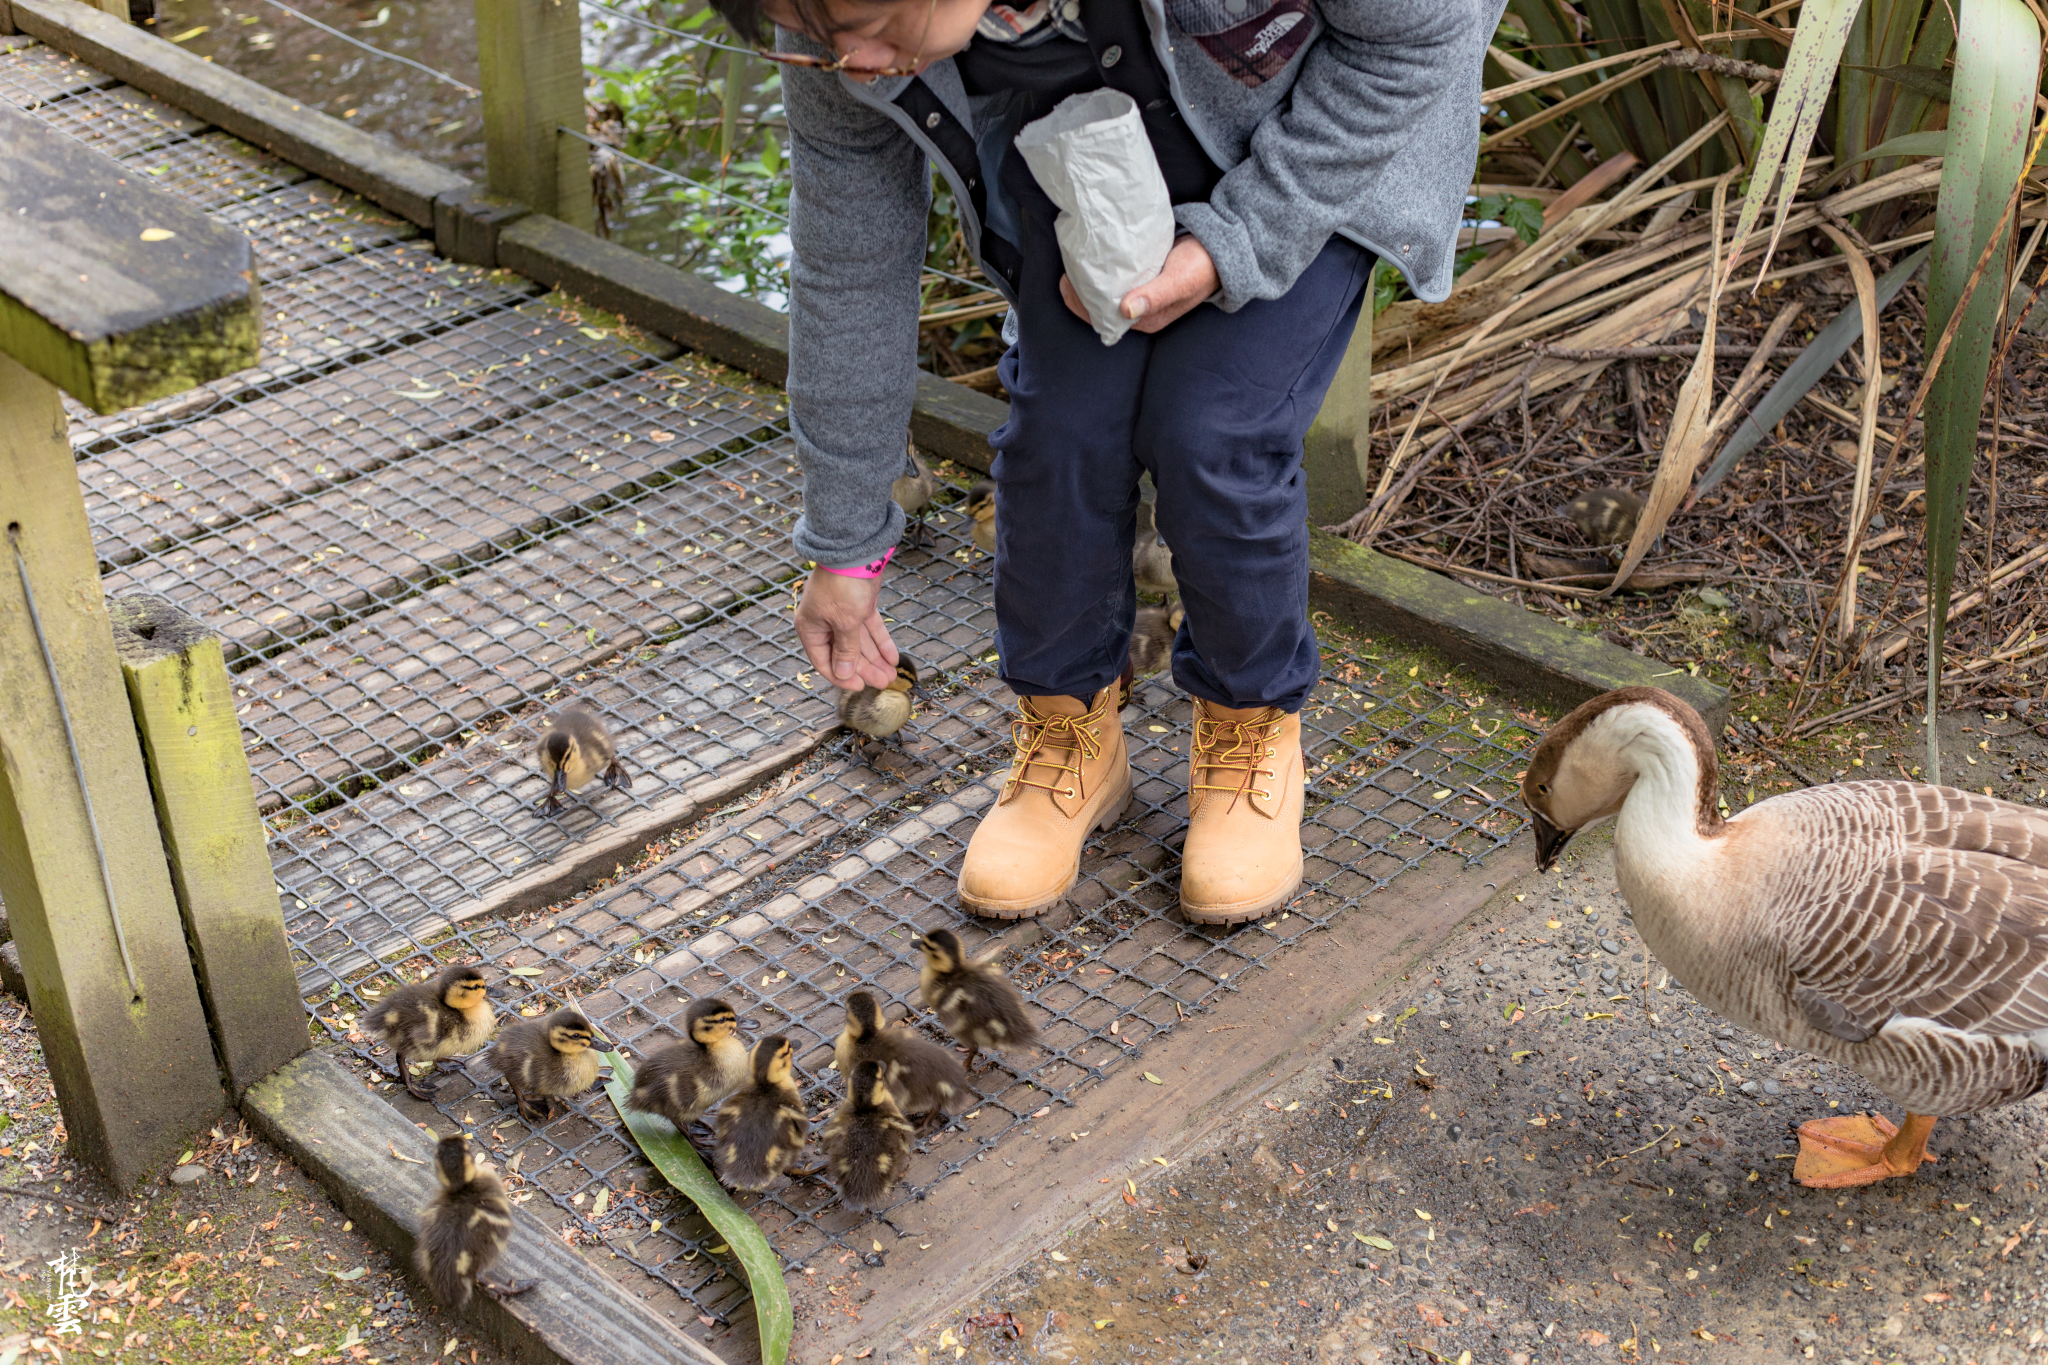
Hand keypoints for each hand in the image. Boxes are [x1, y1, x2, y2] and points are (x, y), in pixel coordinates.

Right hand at [794, 567, 899, 690]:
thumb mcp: (845, 622)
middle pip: (845, 654)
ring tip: (892, 675)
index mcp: (811, 628)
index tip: (860, 687)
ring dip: (876, 659)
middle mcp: (824, 623)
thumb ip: (846, 650)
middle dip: (865, 669)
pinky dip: (881, 641)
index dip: (842, 676)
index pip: (824, 662)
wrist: (856, 551)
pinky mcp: (859, 605)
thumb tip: (843, 673)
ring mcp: (843, 613)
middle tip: (884, 682)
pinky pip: (870, 629)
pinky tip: (893, 656)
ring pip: (860, 643)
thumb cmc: (842, 585)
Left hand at [1059, 236, 1218, 334]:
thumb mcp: (1179, 281)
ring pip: (1106, 292)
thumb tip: (1125, 310)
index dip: (1081, 304)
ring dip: (1090, 280)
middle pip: (1100, 307)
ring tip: (1076, 260)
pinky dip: (1103, 270)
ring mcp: (1140, 295)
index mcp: (1145, 320)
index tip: (1068, 282)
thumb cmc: (1202, 268)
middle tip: (1068, 267)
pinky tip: (1094, 256)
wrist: (1220, 250)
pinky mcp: (1142, 279)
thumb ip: (1155, 296)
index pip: (1103, 319)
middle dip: (1080, 291)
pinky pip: (1116, 278)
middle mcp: (1139, 312)